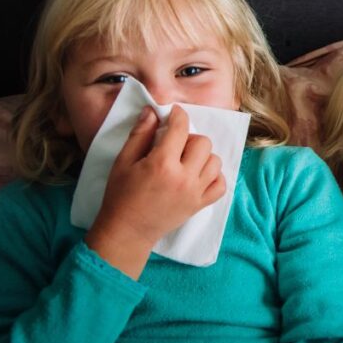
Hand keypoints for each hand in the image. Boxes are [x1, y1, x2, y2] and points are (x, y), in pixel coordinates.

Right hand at [85, 105, 224, 278]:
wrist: (127, 231)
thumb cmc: (121, 195)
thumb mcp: (123, 161)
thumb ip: (140, 135)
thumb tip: (153, 111)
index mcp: (162, 164)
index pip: (180, 129)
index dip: (178, 116)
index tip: (174, 113)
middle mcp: (184, 177)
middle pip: (203, 143)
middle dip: (190, 138)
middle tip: (175, 145)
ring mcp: (195, 193)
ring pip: (215, 162)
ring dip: (203, 156)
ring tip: (186, 161)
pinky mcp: (200, 205)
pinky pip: (221, 185)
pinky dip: (214, 177)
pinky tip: (199, 175)